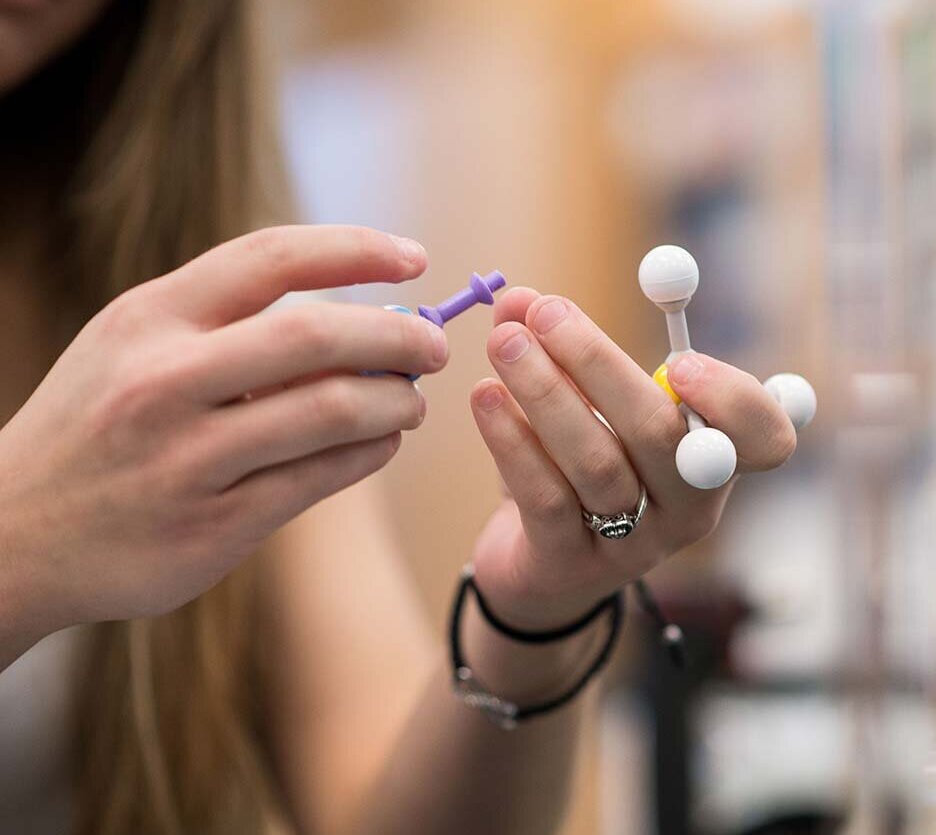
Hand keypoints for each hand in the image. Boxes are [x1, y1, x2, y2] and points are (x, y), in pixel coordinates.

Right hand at [0, 225, 446, 638]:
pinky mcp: (214, 525)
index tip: (414, 257)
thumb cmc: (96, 428)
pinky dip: (369, 453)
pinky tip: (378, 444)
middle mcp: (164, 382)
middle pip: (317, 334)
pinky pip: (321, 477)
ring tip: (407, 402)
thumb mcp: (130, 348)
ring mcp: (188, 457)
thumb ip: (226, 323)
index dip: (355, 249)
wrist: (10, 536)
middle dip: (397, 334)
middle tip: (432, 346)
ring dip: (393, 402)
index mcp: (147, 320)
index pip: (270, 259)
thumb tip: (360, 312)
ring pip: (332, 410)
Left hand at [468, 288, 797, 630]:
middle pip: (661, 435)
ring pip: (597, 463)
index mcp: (716, 460)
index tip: (681, 361)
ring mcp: (634, 544)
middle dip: (599, 364)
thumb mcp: (587, 404)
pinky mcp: (571, 564)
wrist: (543, 569)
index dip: (735, 401)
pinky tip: (485, 397)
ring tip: (504, 343)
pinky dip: (513, 441)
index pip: (765, 438)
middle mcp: (689, 508)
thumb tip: (522, 298)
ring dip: (546, 393)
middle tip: (547, 314)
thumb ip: (562, 344)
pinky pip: (547, 498)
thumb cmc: (582, 467)